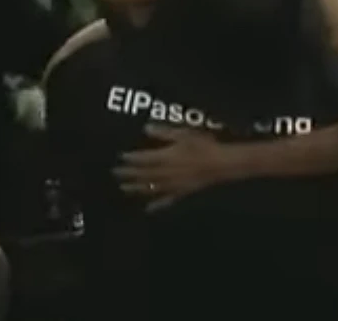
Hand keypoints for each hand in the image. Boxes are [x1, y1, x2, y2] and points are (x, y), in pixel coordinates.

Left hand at [113, 125, 235, 211]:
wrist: (222, 163)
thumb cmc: (204, 145)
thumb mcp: (184, 133)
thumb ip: (164, 132)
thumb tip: (146, 128)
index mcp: (166, 157)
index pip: (143, 158)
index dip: (131, 158)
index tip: (121, 157)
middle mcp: (166, 173)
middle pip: (144, 174)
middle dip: (129, 173)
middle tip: (115, 173)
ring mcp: (173, 185)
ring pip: (151, 187)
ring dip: (137, 188)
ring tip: (124, 188)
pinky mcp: (182, 193)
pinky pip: (166, 200)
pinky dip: (156, 205)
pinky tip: (148, 209)